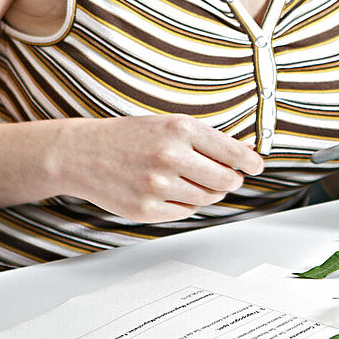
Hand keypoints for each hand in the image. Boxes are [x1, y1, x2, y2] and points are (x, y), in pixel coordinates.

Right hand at [51, 114, 264, 222]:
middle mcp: (170, 156)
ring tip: (188, 179)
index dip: (250, 162)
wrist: (81, 153)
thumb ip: (206, 140)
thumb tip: (245, 153)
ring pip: (207, 198)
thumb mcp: (168, 125)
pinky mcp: (145, 210)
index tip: (256, 166)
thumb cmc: (129, 137)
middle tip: (227, 178)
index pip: (232, 152)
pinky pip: (185, 212)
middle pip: (225, 180)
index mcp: (179, 129)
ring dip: (207, 192)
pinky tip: (169, 190)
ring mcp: (157, 186)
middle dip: (231, 180)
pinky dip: (184, 204)